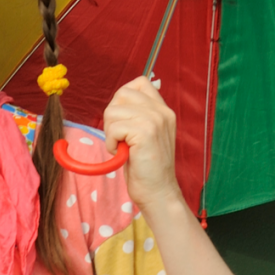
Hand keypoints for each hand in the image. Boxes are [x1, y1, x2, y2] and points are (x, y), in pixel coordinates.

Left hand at [102, 76, 180, 211]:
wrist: (158, 192)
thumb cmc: (146, 167)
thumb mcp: (146, 134)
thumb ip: (139, 115)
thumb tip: (118, 101)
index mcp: (163, 110)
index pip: (140, 82)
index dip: (123, 97)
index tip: (123, 119)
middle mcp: (162, 112)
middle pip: (122, 94)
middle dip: (112, 115)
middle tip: (120, 136)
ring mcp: (155, 121)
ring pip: (113, 111)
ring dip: (110, 131)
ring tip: (122, 147)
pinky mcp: (145, 133)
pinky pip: (113, 128)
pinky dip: (111, 143)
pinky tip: (122, 154)